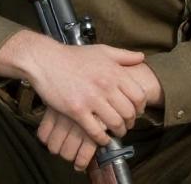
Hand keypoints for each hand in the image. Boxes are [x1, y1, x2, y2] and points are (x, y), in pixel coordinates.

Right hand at [35, 61, 162, 170]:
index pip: (138, 95)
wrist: (48, 61)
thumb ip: (124, 55)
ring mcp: (91, 99)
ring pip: (115, 123)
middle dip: (131, 122)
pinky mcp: (77, 111)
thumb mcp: (102, 50)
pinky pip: (95, 131)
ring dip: (119, 131)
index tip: (138, 111)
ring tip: (117, 132)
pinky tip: (103, 139)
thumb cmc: (75, 56)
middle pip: (128, 112)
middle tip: (128, 124)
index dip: (141, 107)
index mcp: (114, 71)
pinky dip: (102, 139)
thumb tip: (142, 57)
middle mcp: (106, 85)